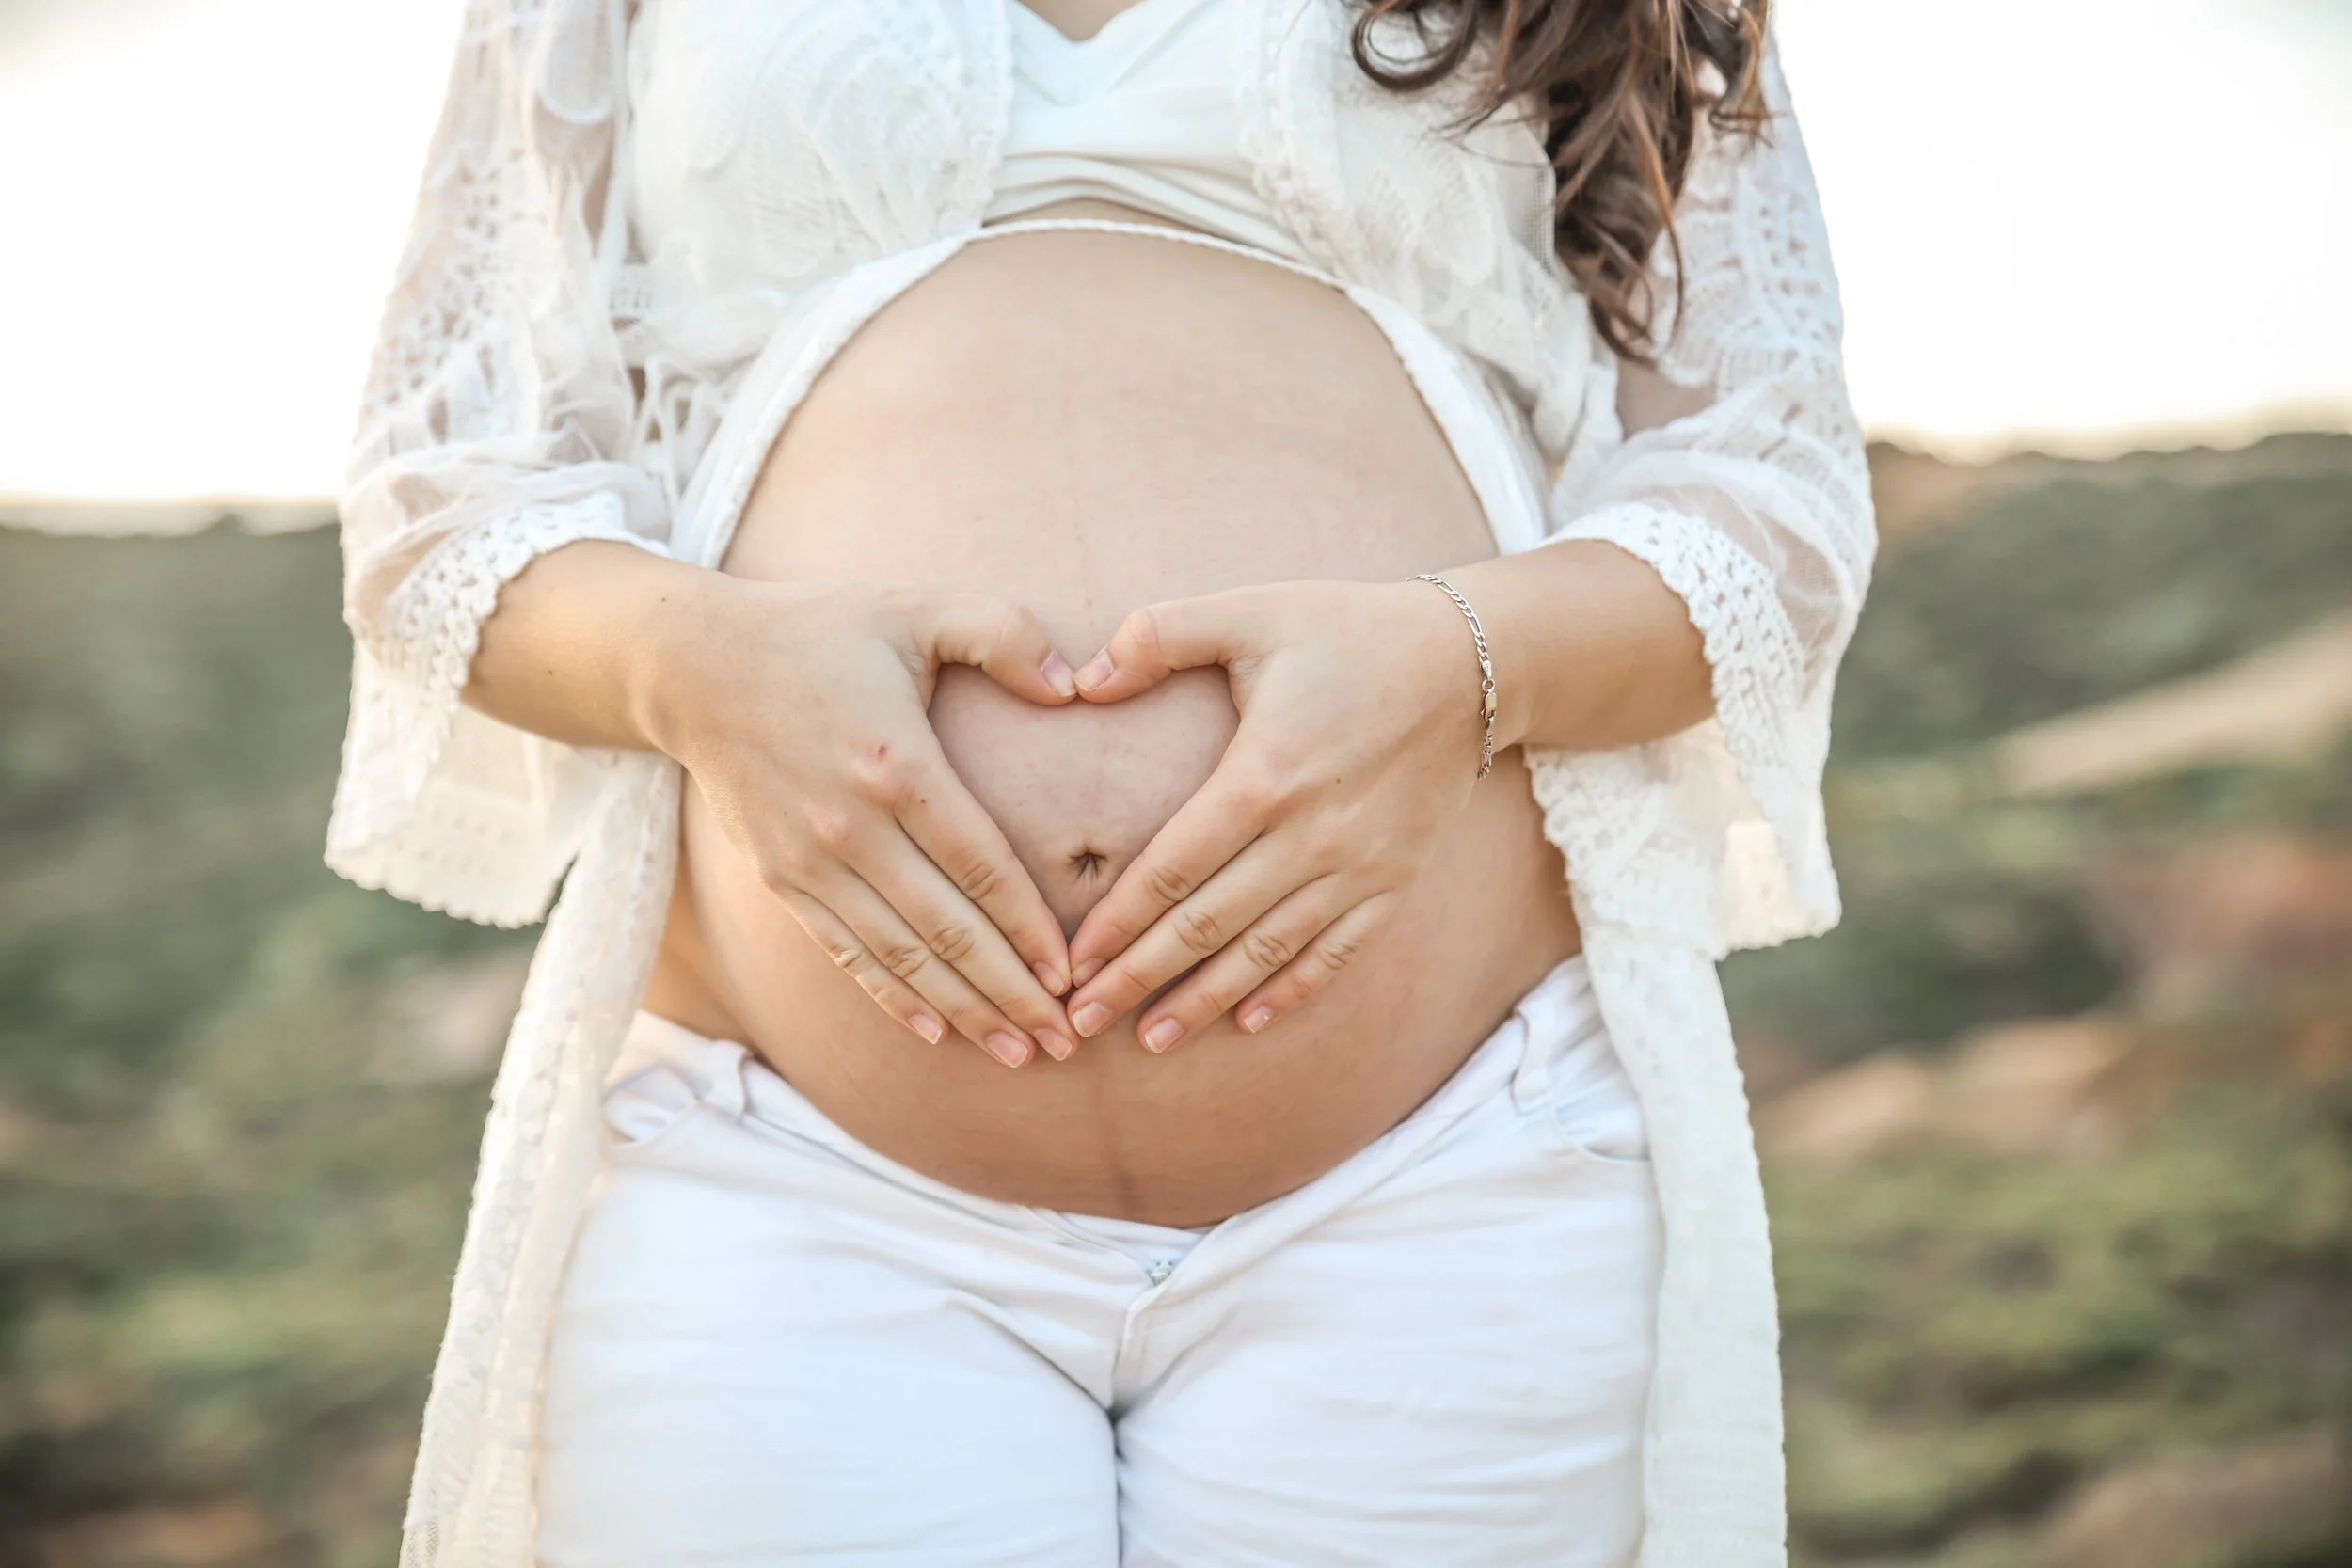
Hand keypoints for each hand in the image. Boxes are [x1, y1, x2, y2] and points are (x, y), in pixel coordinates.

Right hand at [648, 577, 1081, 1066]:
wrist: (693, 665)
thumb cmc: (822, 629)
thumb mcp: (916, 606)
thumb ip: (1003, 632)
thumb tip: (1074, 682)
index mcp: (895, 763)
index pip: (981, 866)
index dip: (1030, 929)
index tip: (1074, 974)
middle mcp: (851, 827)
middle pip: (947, 930)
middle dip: (1011, 994)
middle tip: (1064, 1041)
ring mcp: (810, 862)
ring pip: (899, 956)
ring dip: (961, 1011)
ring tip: (1017, 1053)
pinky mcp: (782, 881)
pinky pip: (846, 953)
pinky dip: (891, 997)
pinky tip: (935, 1031)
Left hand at [1058, 579, 1486, 1051]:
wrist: (1472, 663)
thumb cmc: (1348, 630)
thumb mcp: (1253, 609)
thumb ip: (1160, 634)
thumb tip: (1080, 679)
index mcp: (1265, 775)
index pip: (1172, 870)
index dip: (1117, 923)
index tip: (1069, 964)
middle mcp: (1311, 836)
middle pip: (1208, 926)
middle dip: (1138, 979)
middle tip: (1079, 1023)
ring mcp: (1357, 867)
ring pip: (1266, 952)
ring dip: (1203, 1001)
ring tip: (1149, 1039)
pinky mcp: (1393, 880)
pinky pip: (1336, 952)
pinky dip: (1290, 991)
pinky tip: (1247, 1021)